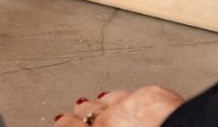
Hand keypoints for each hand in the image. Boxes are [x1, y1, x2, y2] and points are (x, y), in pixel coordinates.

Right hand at [57, 87, 183, 125]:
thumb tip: (88, 124)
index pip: (70, 126)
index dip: (65, 123)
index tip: (61, 121)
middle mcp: (111, 118)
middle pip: (88, 110)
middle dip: (81, 112)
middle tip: (72, 112)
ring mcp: (133, 104)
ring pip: (111, 99)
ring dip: (103, 103)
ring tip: (95, 102)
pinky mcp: (155, 95)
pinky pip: (137, 94)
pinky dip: (130, 98)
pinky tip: (129, 97)